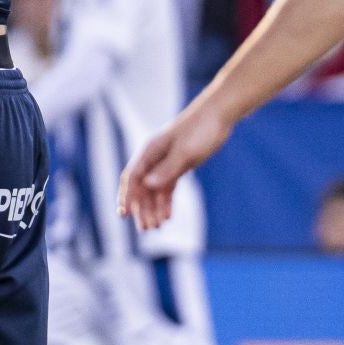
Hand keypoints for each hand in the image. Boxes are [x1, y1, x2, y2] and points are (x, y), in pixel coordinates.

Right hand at [118, 99, 232, 229]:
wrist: (218, 115)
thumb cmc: (200, 129)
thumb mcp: (185, 151)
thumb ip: (167, 169)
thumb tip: (148, 185)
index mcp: (150, 151)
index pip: (132, 177)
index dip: (127, 197)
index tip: (125, 215)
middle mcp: (154, 158)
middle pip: (141, 187)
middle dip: (141, 208)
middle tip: (145, 229)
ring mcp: (166, 162)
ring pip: (154, 190)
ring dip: (154, 208)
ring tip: (157, 226)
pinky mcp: (178, 165)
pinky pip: (167, 187)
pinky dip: (166, 202)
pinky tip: (168, 215)